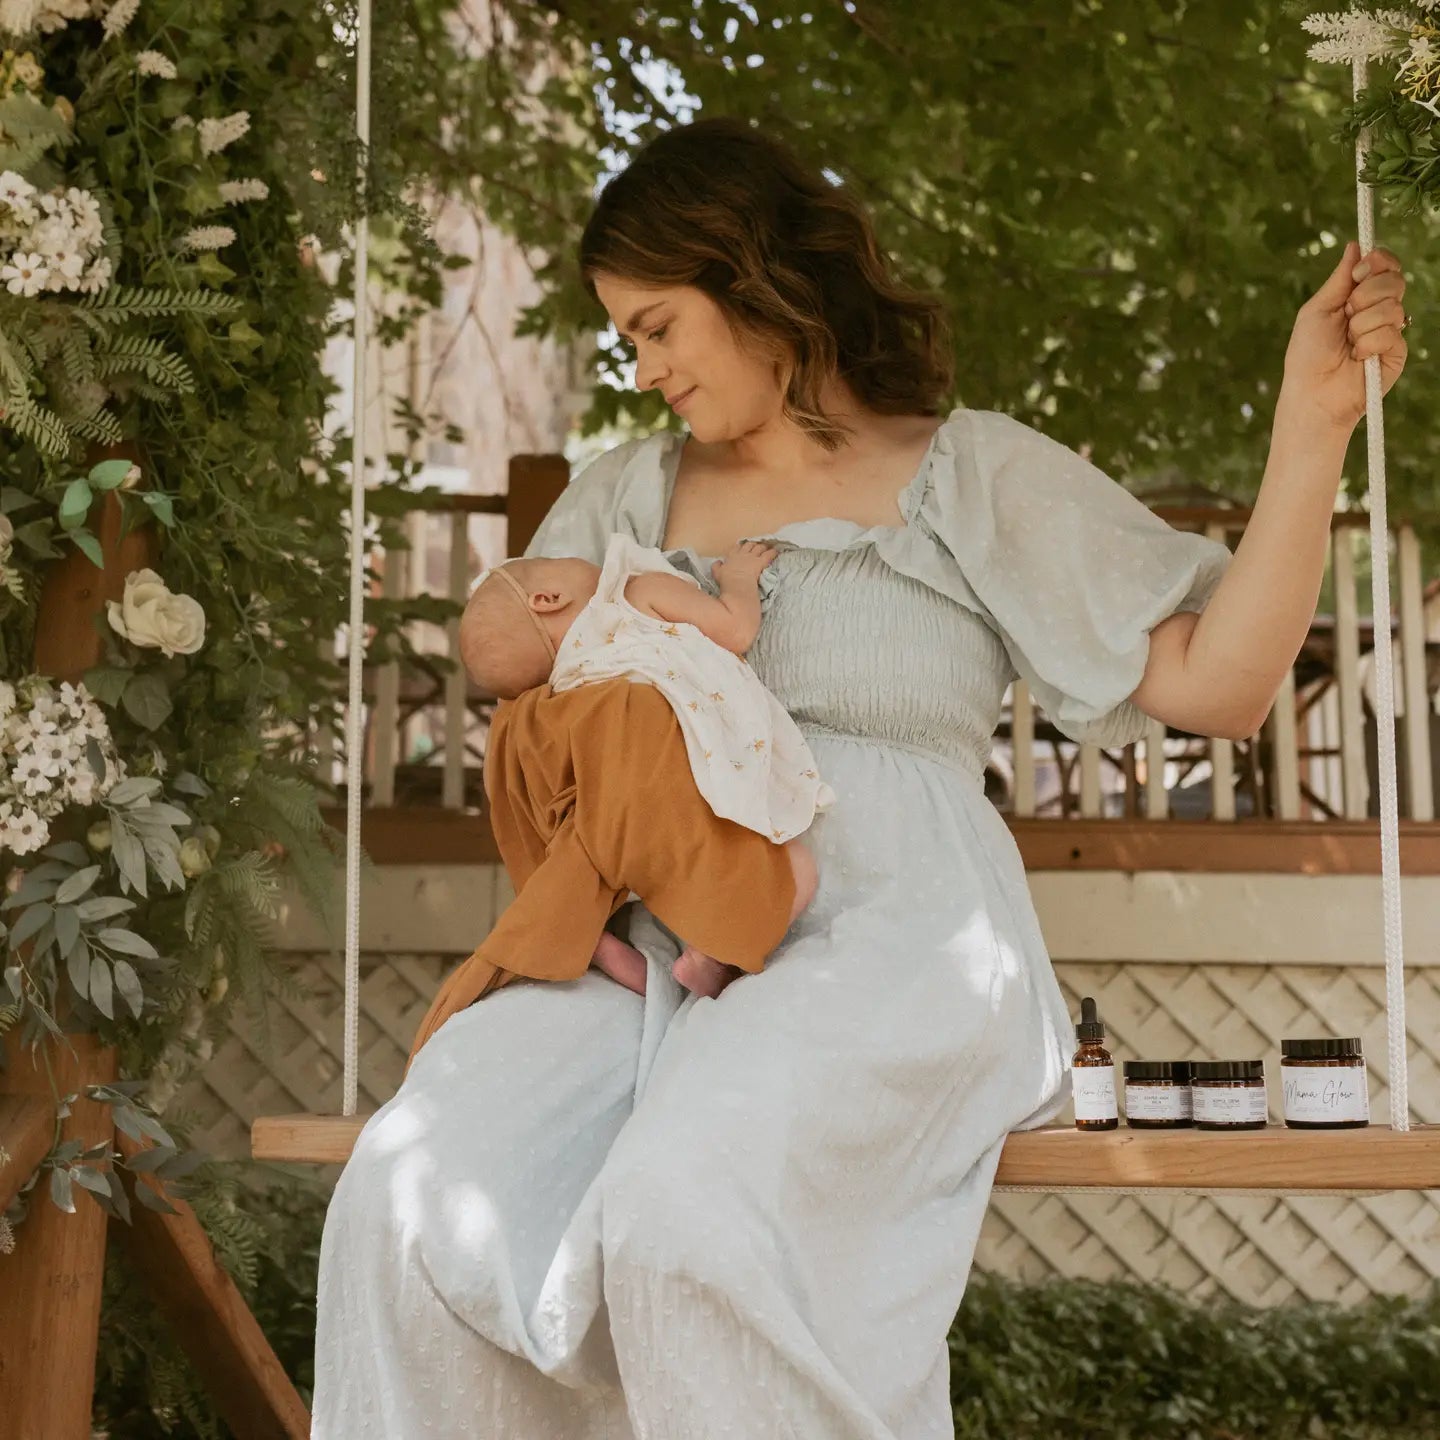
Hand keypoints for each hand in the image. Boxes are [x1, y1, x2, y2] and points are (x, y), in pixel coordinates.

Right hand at [711, 539, 777, 586]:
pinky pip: (768, 554)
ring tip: (767, 546)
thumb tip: (717, 562)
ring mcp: (752, 557)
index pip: (736, 547)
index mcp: (732, 556)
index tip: (743, 546)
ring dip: (763, 546)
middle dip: (753, 544)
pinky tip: (776, 551)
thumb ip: (716, 566)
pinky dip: (772, 552)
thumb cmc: (726, 580)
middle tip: (757, 545)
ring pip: (759, 547)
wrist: (736, 584)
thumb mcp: (716, 573)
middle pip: (749, 545)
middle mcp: (742, 554)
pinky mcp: (760, 562)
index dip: (741, 546)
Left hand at [1282, 241, 1407, 432]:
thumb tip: (1355, 245)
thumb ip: (1339, 279)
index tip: (1358, 274)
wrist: (1313, 394)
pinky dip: (1368, 344)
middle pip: (1394, 278)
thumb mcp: (1317, 310)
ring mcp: (1389, 330)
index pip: (1384, 264)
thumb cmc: (1307, 355)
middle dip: (1366, 294)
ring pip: (1392, 305)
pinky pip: (1391, 332)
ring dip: (1362, 323)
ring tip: (1348, 342)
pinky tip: (1358, 357)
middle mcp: (1376, 310)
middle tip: (1347, 314)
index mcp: (1357, 297)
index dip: (1378, 261)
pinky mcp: (1397, 352)